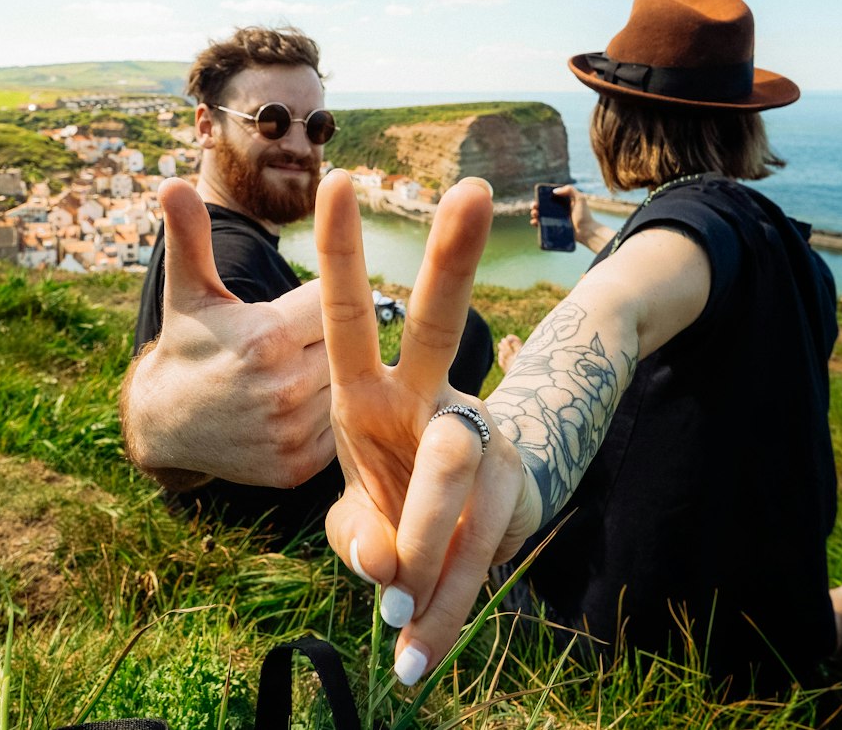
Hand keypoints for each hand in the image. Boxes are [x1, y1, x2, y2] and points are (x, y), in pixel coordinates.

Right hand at [120, 179, 331, 489]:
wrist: (164, 424)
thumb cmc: (187, 343)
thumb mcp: (189, 290)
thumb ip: (192, 235)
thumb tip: (171, 181)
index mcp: (266, 337)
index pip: (333, 299)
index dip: (318, 298)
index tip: (306, 299)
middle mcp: (283, 387)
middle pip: (345, 343)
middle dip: (328, 336)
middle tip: (310, 336)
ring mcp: (291, 431)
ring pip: (345, 386)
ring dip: (334, 376)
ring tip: (305, 369)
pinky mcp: (297, 467)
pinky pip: (338, 429)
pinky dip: (328, 415)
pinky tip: (302, 404)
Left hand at [316, 172, 542, 685]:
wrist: (465, 532)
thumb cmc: (391, 504)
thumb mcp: (352, 517)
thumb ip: (356, 539)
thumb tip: (390, 573)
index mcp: (365, 391)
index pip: (350, 315)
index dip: (344, 252)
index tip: (336, 180)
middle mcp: (426, 399)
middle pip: (444, 323)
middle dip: (454, 258)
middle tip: (473, 189)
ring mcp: (472, 441)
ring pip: (456, 469)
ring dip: (421, 544)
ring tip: (394, 615)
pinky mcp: (506, 495)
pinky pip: (471, 552)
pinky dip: (439, 614)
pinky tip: (413, 661)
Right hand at [531, 184, 609, 252]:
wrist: (586, 231)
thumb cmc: (584, 215)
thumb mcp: (580, 199)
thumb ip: (570, 190)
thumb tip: (554, 191)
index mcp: (563, 202)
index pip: (550, 198)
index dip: (542, 197)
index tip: (537, 197)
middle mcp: (557, 210)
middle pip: (543, 206)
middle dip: (536, 205)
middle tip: (534, 206)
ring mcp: (555, 219)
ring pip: (541, 215)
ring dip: (534, 213)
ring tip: (534, 214)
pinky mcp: (554, 228)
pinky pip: (542, 225)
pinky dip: (536, 223)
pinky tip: (534, 222)